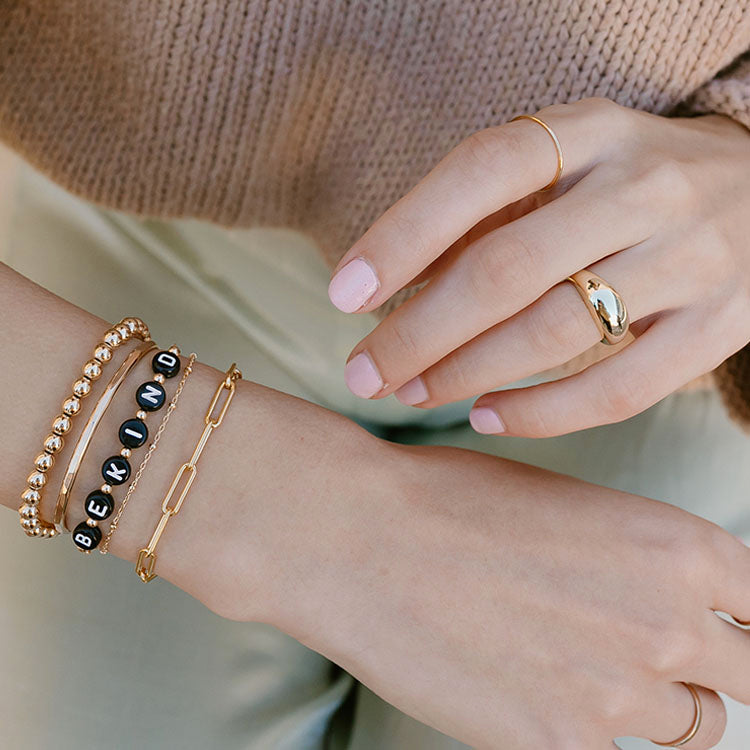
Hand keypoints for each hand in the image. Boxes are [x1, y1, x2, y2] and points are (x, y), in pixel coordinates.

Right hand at [199, 437, 749, 748]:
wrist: (361, 536)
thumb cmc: (449, 502)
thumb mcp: (564, 505)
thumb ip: (631, 558)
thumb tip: (654, 595)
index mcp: (674, 544)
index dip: (742, 623)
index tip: (721, 636)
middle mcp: (666, 621)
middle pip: (745, 676)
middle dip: (710, 672)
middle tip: (658, 661)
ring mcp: (619, 693)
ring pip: (686, 726)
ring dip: (648, 705)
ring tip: (578, 670)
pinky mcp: (558, 746)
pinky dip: (582, 731)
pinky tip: (533, 695)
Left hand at [327, 97, 749, 436]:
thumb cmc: (625, 185)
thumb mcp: (562, 167)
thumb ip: (483, 216)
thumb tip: (390, 288)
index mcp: (590, 131)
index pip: (482, 171)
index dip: (403, 235)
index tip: (344, 294)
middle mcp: (644, 186)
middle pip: (507, 269)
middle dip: (419, 332)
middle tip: (364, 373)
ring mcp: (691, 256)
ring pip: (556, 334)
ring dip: (466, 374)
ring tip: (412, 394)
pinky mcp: (722, 324)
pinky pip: (621, 388)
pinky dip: (544, 415)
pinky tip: (487, 418)